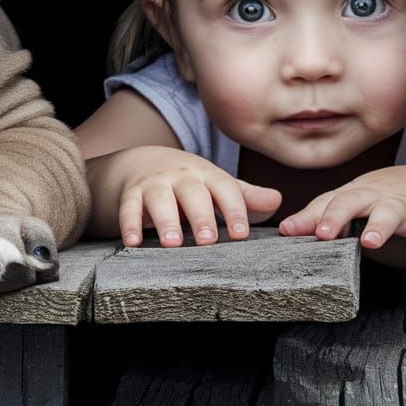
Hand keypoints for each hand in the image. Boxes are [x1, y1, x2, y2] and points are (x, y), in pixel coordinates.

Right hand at [88, 146, 281, 247]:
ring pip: (159, 199)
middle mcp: (181, 177)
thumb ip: (245, 196)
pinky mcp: (130, 194)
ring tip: (171, 243)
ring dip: (165, 220)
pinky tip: (133, 242)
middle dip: (200, 216)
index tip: (241, 235)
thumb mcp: (216, 185)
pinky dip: (129, 224)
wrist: (142, 162)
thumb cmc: (189, 182)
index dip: (234, 210)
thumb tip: (277, 200)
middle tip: (207, 241)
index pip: (224, 189)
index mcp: (207, 175)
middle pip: (192, 193)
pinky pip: (128, 208)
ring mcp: (154, 184)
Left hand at [278, 164, 405, 267]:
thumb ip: (321, 215)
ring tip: (369, 242)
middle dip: (337, 215)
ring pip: (392, 214)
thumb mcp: (353, 201)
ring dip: (380, 226)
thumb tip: (286, 230)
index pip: (327, 202)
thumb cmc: (384, 197)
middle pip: (354, 200)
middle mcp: (377, 198)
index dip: (309, 217)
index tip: (288, 231)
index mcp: (355, 194)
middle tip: (322, 234)